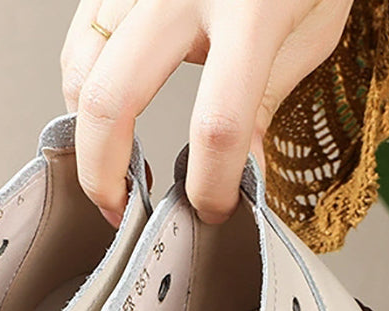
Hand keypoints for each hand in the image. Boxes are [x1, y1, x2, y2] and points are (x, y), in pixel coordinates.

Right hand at [61, 0, 353, 224]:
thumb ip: (266, 106)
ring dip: (86, 135)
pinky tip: (109, 117)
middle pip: (113, 98)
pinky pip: (80, 42)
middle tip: (122, 211)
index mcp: (251, 7)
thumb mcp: (308, 34)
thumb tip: (242, 183)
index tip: (213, 211)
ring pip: (80, 71)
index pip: (218, 124)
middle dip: (105, 172)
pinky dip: (84, 91)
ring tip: (115, 167)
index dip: (211, 184)